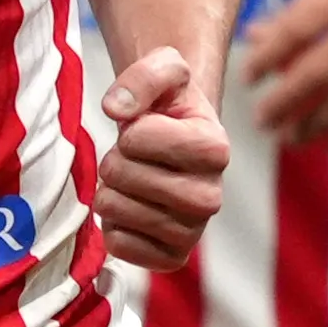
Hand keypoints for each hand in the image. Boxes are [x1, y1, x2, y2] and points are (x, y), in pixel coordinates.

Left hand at [96, 47, 228, 272]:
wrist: (174, 140)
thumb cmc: (169, 105)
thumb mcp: (164, 68)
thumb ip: (143, 76)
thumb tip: (116, 109)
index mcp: (216, 148)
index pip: (138, 137)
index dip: (130, 127)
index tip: (146, 126)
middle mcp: (211, 196)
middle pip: (123, 175)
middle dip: (116, 159)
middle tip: (134, 156)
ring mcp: (193, 231)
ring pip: (116, 210)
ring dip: (111, 190)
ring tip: (133, 179)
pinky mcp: (172, 257)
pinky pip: (118, 244)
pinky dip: (113, 224)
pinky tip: (132, 208)